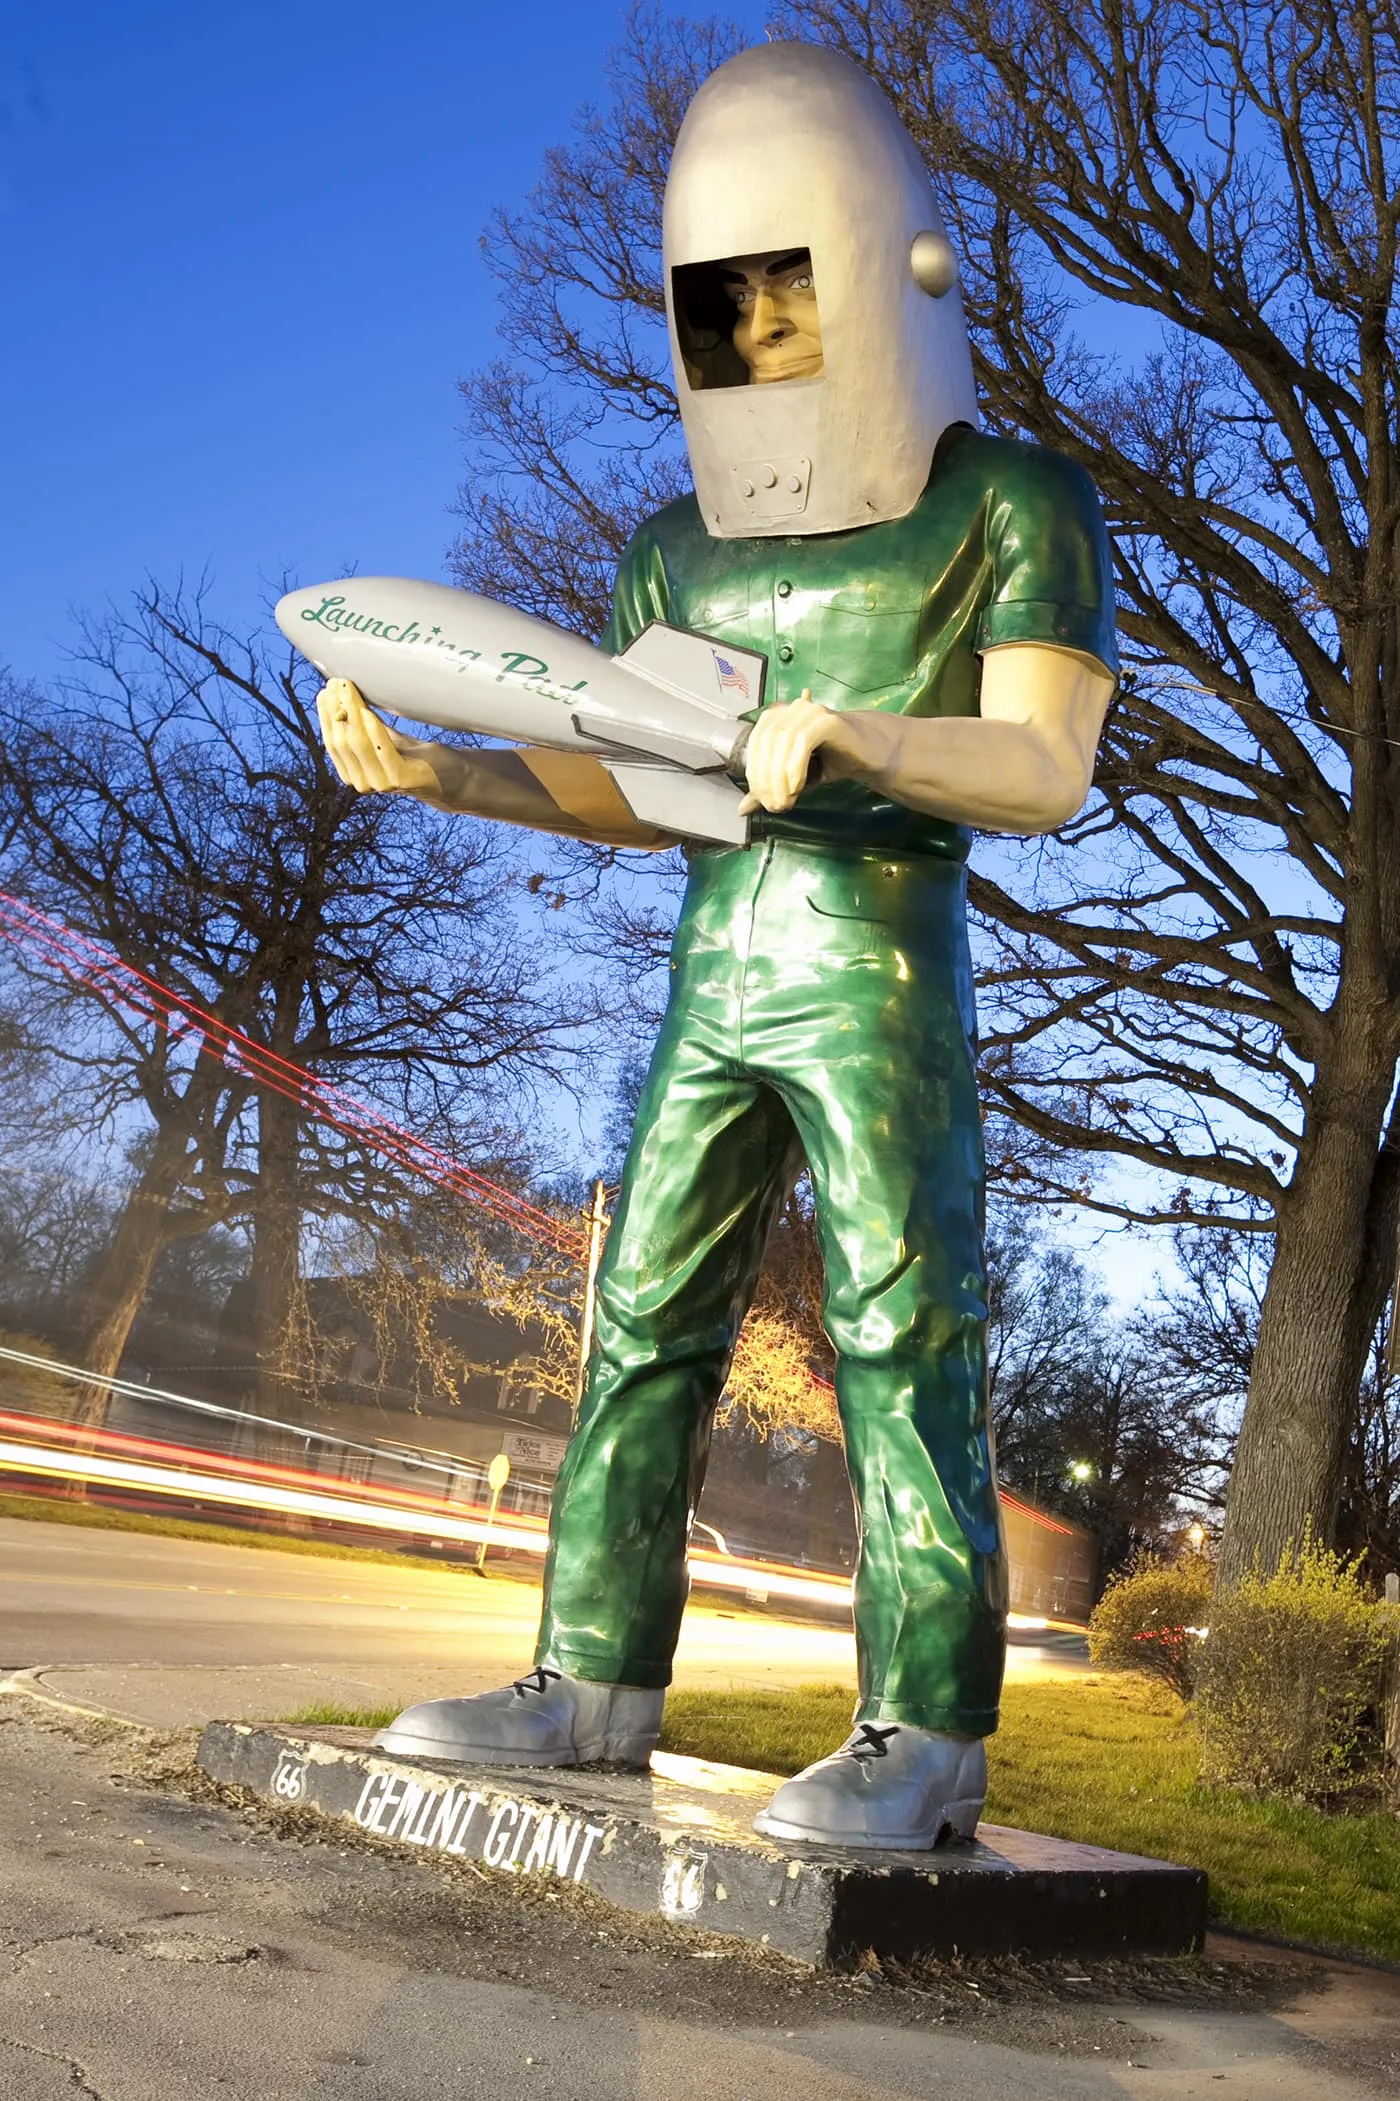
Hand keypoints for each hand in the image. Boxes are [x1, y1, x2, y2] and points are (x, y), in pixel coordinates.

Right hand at [315, 678, 439, 795]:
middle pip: (342, 741)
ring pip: (358, 744)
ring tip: (349, 690)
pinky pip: (382, 750)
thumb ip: (365, 726)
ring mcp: (381, 783)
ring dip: (352, 713)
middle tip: (337, 683)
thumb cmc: (416, 756)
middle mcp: (363, 782)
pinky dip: (373, 730)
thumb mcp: (385, 738)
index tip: (327, 688)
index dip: (327, 715)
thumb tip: (344, 697)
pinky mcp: (401, 779)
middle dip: (337, 709)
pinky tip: (367, 711)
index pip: (332, 742)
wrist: (450, 777)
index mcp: (354, 773)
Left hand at [738, 690, 837, 813]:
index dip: (754, 774)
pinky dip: (795, 767)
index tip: (761, 801)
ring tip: (786, 801)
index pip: (755, 744)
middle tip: (774, 806)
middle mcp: (790, 708)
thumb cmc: (828, 761)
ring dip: (779, 778)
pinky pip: (802, 742)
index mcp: (776, 717)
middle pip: (766, 744)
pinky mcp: (826, 719)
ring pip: (782, 743)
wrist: (867, 754)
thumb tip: (742, 809)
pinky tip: (797, 787)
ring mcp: (808, 711)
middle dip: (766, 779)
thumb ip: (768, 788)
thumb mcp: (793, 778)